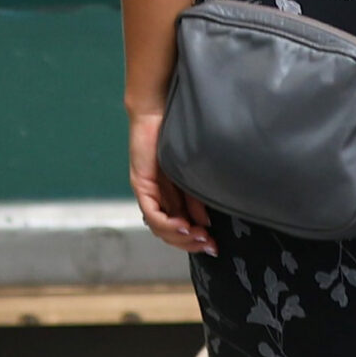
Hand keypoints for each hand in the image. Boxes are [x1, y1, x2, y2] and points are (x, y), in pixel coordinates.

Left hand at [128, 106, 214, 254]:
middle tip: (210, 246)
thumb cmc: (175, 136)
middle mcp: (156, 197)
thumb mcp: (191, 174)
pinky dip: (168, 223)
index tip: (214, 246)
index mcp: (169, 195)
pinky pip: (152, 213)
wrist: (157, 110)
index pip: (179, 228)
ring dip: (180, 237)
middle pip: (169, 233)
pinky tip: (185, 225)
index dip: (194, 241)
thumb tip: (205, 223)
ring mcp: (147, 192)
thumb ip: (196, 198)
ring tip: (199, 237)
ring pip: (160, 228)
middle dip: (190, 244)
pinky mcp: (141, 185)